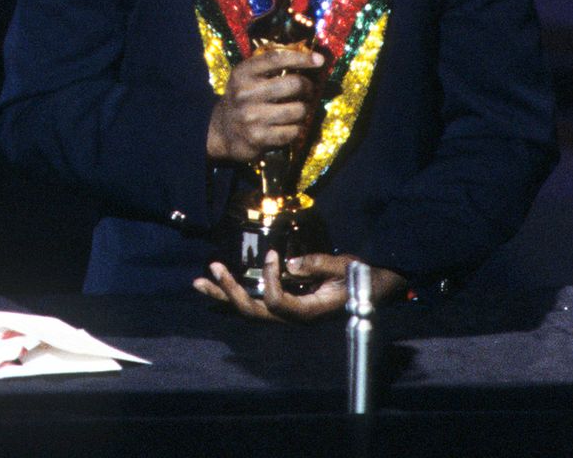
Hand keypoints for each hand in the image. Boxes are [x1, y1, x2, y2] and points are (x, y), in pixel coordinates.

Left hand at [193, 251, 405, 321]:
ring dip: (223, 295)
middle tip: (213, 268)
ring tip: (199, 281)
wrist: (373, 291)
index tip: (273, 254)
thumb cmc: (361, 279)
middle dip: (230, 291)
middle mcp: (293, 317)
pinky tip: (215, 286)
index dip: (270, 280)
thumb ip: (318, 264)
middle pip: (254, 311)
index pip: (278, 303)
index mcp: (309, 311)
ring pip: (248, 310)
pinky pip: (254, 303)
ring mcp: (286, 314)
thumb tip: (289, 264)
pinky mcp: (284, 305)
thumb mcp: (345, 267)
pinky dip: (233, 294)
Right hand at [207, 47, 323, 162]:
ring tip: (299, 109)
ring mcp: (252, 117)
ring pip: (298, 110)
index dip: (301, 57)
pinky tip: (292, 126)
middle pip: (293, 84)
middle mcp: (245, 94)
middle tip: (308, 90)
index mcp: (242, 73)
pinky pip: (293, 131)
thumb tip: (312, 60)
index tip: (319, 60)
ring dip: (305, 110)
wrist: (221, 131)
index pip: (276, 58)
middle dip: (308, 87)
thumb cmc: (242, 99)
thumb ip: (270, 67)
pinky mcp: (259, 138)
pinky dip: (298, 128)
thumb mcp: (246, 77)